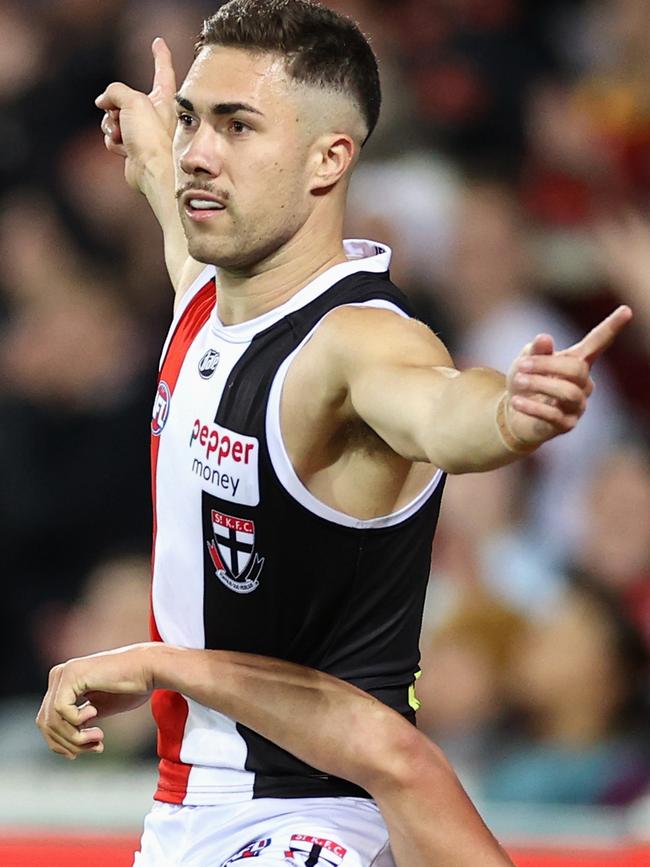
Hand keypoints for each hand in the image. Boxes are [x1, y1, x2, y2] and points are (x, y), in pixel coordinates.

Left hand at [36, 644, 154, 759]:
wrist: (150, 668)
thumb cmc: (132, 687)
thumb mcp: (99, 708)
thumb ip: (79, 721)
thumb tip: (63, 746)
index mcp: (63, 682)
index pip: (47, 721)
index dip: (63, 743)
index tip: (89, 749)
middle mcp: (59, 675)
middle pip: (45, 723)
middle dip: (68, 743)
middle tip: (96, 747)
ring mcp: (64, 673)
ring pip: (52, 720)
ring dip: (75, 737)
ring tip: (98, 737)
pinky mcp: (72, 674)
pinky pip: (61, 711)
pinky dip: (77, 722)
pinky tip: (95, 715)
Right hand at [96, 37, 176, 190]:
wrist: (153, 172)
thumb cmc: (152, 137)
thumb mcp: (133, 101)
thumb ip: (115, 91)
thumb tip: (103, 103)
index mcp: (164, 98)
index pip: (162, 69)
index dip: (159, 54)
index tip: (158, 42)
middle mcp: (156, 114)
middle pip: (125, 97)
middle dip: (114, 104)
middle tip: (119, 115)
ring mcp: (144, 132)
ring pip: (115, 117)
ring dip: (111, 124)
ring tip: (121, 134)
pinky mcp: (134, 149)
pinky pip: (114, 137)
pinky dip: (113, 141)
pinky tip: (122, 148)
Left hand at [504, 305, 631, 446]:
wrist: (513, 415)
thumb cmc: (523, 382)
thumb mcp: (525, 362)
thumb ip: (535, 351)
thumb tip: (544, 338)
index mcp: (577, 361)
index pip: (597, 343)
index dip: (611, 327)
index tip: (626, 310)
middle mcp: (583, 383)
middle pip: (576, 369)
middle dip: (547, 365)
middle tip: (521, 365)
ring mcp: (577, 405)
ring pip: (568, 393)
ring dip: (539, 385)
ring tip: (517, 382)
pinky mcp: (566, 424)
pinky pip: (554, 415)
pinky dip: (532, 406)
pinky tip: (516, 402)